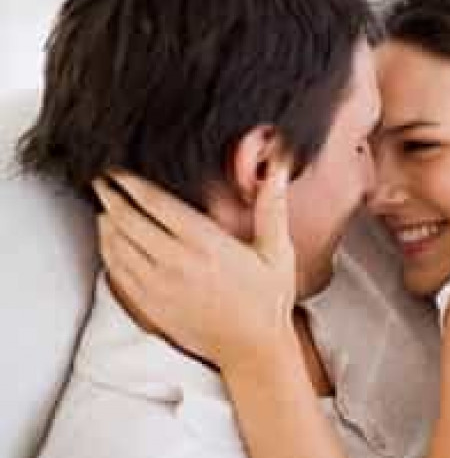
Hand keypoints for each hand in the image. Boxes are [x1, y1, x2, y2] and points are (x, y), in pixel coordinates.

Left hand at [92, 161, 297, 370]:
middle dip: (110, 196)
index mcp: (206, 244)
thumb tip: (278, 171)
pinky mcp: (151, 306)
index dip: (131, 182)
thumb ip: (273, 208)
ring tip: (103, 205)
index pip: (156, 204)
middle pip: (127, 221)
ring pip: (116, 245)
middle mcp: (176, 263)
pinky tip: (109, 240)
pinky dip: (107, 251)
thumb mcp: (277, 252)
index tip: (119, 169)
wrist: (253, 349)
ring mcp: (159, 287)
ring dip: (105, 221)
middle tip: (102, 179)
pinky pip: (117, 272)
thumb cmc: (266, 300)